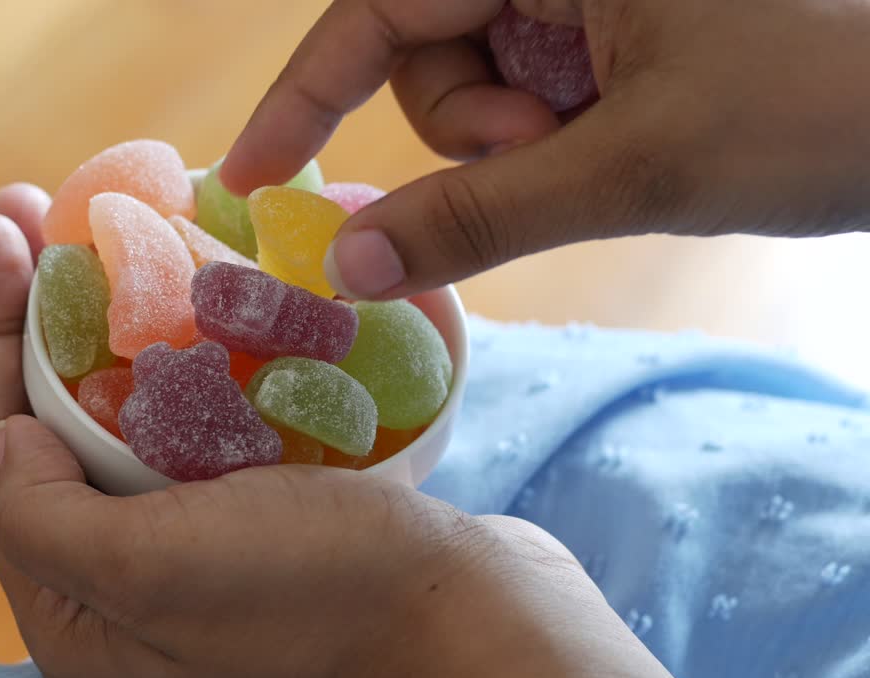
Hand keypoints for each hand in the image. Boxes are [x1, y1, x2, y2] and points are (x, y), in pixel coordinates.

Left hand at [0, 183, 705, 677]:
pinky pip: (194, 418)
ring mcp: (195, 547)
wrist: (470, 618)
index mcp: (78, 616)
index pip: (0, 458)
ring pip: (123, 417)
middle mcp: (125, 587)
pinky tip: (179, 283)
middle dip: (31, 315)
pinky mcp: (259, 513)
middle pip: (52, 428)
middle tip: (28, 209)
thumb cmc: (316, 597)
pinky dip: (178, 348)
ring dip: (100, 321)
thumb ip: (43, 515)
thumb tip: (8, 435)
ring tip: (91, 228)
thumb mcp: (149, 571)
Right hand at [220, 0, 869, 300]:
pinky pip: (533, 94)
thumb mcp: (634, 166)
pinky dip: (555, 139)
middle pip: (427, 53)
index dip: (304, 92)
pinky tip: (629, 137)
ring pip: (478, 83)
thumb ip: (479, 216)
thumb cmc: (821, 106)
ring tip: (615, 145)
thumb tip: (347, 266)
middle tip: (555, 152)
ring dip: (521, 143)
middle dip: (473, 126)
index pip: (379, 6)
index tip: (250, 174)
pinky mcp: (616, 27)